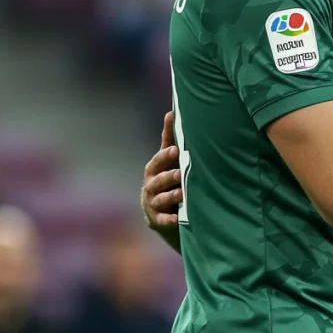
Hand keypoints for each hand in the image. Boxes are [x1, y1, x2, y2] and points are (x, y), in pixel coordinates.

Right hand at [142, 111, 182, 231]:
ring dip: (171, 196)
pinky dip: (169, 219)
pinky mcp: (158, 219)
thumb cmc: (166, 176)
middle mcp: (151, 186)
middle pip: (159, 180)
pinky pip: (163, 220)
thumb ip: (169, 139)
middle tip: (180, 173)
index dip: (165, 156)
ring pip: (161, 199)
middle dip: (169, 176)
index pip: (158, 161)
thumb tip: (172, 112)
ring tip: (181, 193)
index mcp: (154, 169)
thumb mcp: (166, 159)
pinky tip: (176, 218)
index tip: (176, 150)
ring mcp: (153, 203)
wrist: (158, 209)